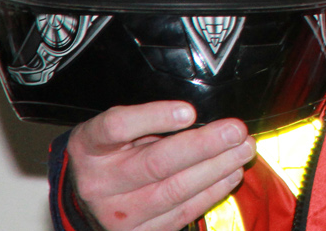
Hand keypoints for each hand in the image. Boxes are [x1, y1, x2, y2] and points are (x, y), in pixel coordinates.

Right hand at [66, 102, 254, 230]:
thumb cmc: (109, 154)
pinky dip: (211, 193)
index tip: (189, 111)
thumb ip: (147, 121)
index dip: (153, 117)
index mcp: (91, 146)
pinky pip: (181, 214)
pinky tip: (230, 175)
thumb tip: (201, 115)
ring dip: (216, 169)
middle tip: (235, 131)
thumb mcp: (115, 130)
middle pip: (156, 163)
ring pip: (174, 192)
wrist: (83, 199)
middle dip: (204, 145)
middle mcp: (100, 183)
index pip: (117, 128)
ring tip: (242, 150)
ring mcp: (118, 214)